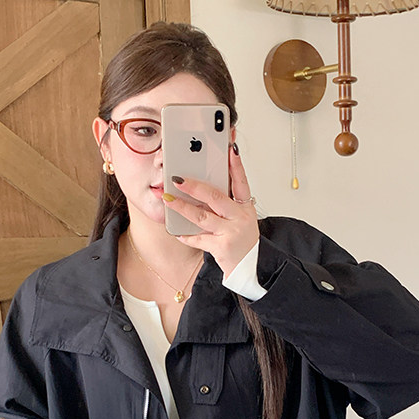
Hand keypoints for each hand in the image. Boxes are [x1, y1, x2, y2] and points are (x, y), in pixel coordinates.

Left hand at [163, 145, 258, 278]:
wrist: (250, 268)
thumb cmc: (243, 241)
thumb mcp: (241, 219)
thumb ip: (226, 204)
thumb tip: (201, 188)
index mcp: (246, 208)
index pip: (241, 182)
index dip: (236, 166)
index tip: (229, 150)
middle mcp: (240, 218)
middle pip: (215, 197)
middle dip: (194, 187)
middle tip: (177, 179)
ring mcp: (231, 232)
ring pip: (202, 216)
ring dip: (182, 207)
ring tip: (167, 199)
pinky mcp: (221, 247)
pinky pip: (199, 238)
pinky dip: (186, 235)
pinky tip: (177, 231)